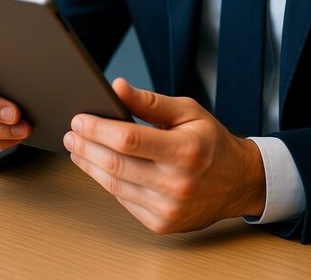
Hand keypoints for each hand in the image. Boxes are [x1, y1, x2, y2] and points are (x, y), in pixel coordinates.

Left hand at [63, 78, 265, 233]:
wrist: (237, 182)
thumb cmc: (212, 142)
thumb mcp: (187, 111)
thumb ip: (149, 101)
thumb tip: (116, 87)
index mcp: (185, 150)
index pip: (129, 139)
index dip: (98, 129)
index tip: (80, 118)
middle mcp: (176, 183)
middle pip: (116, 164)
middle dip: (87, 146)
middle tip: (73, 132)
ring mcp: (168, 208)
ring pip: (115, 185)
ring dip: (90, 165)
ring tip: (78, 148)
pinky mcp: (161, 223)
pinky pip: (124, 201)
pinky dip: (107, 182)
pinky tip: (98, 167)